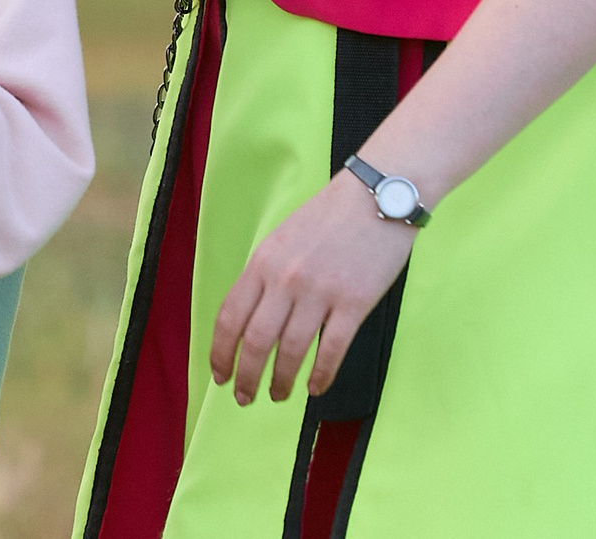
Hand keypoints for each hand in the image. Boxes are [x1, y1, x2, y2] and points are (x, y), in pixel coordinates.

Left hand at [210, 170, 415, 405]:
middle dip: (245, 375)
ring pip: (291, 350)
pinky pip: (331, 350)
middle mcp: (285, 279)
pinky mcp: (354, 303)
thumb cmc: (329, 218)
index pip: (230, 316)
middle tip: (244, 398)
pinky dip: (321, 375)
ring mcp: (320, 292)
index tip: (219, 374)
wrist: (377, 196)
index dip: (220, 352)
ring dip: (280, 380)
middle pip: (255, 340)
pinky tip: (314, 388)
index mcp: (262, 262)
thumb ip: (265, 276)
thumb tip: (251, 318)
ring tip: (277, 395)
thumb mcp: (282, 240)